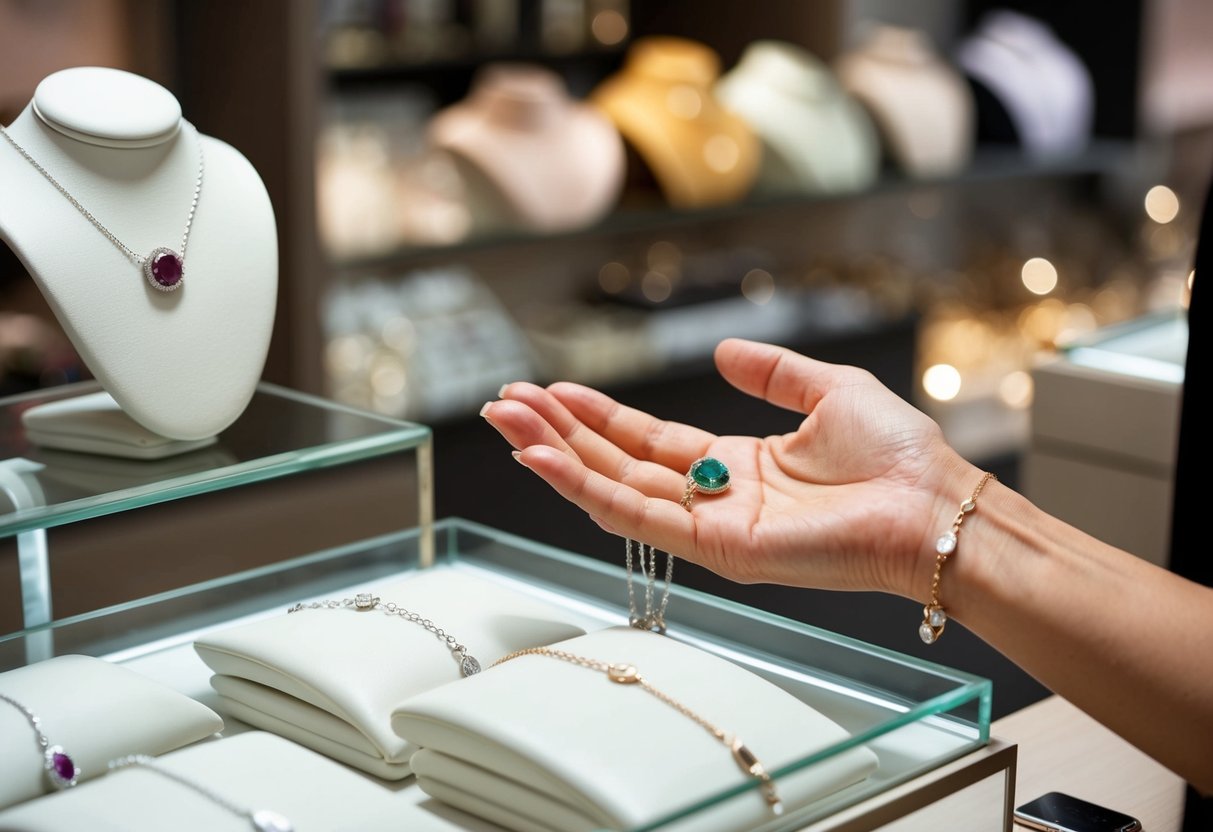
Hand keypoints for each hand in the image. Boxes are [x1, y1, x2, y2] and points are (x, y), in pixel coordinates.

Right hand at [482, 339, 978, 598]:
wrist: (933, 507)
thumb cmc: (899, 458)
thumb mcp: (829, 390)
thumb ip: (773, 372)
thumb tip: (724, 351)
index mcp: (738, 463)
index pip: (648, 440)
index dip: (598, 416)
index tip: (552, 389)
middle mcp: (715, 497)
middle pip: (617, 462)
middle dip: (559, 432)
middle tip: (506, 403)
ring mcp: (709, 526)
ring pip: (613, 488)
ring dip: (556, 455)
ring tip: (507, 422)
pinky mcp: (714, 548)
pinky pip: (636, 516)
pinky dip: (584, 488)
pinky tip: (543, 459)